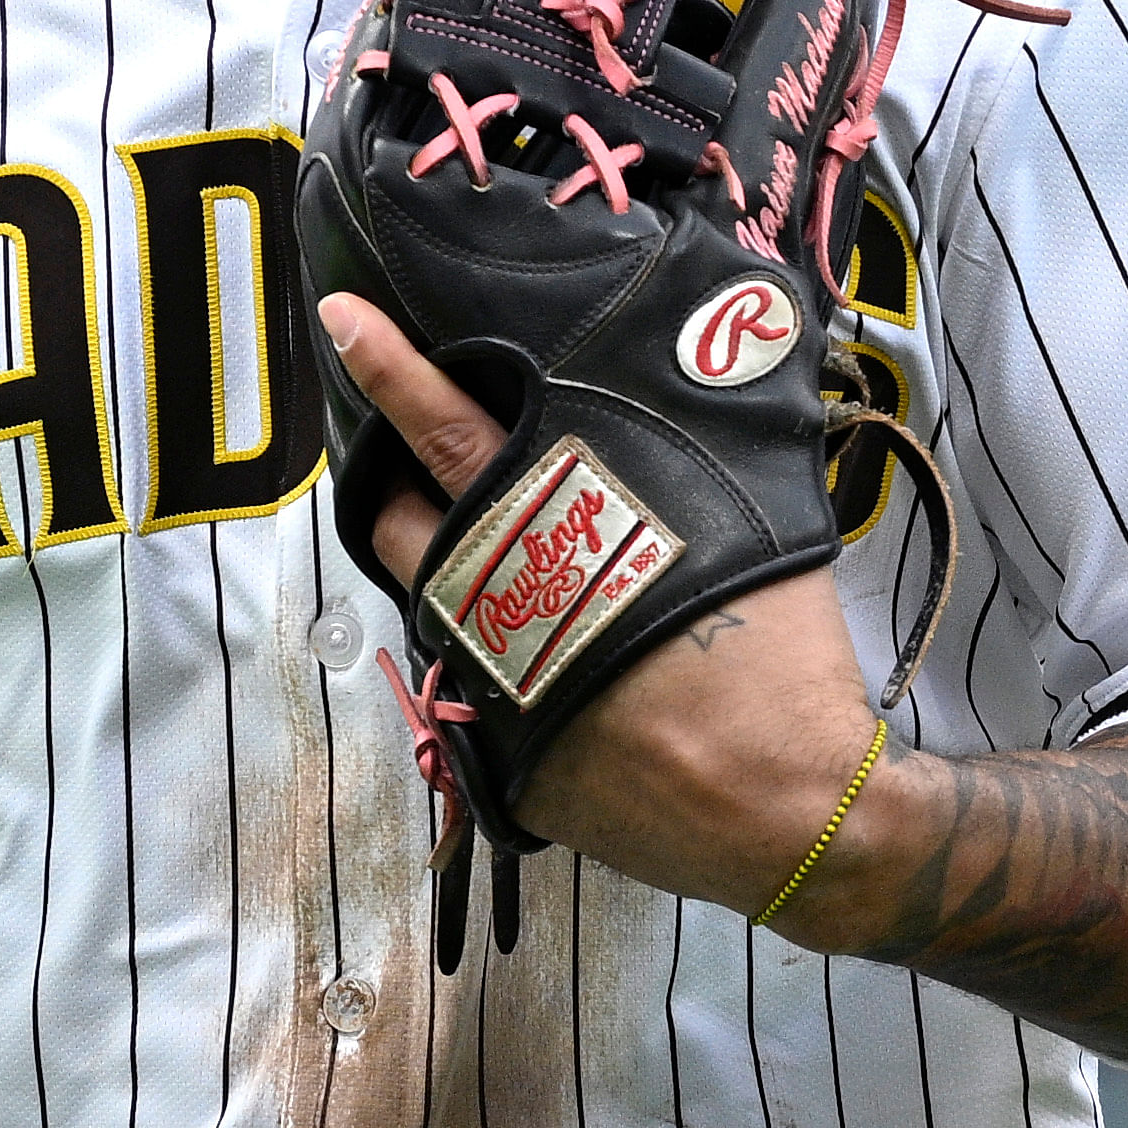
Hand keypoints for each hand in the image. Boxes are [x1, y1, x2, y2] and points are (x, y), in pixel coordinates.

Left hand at [315, 294, 901, 927]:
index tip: (340, 318)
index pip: (450, 431)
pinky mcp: (493, 753)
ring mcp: (485, 679)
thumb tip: (652, 440)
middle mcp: (499, 598)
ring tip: (483, 549)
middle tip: (396, 451)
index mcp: (561, 531)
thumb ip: (672, 483)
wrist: (787, 809)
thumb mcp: (739, 539)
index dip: (391, 369)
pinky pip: (472, 682)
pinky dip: (497, 655)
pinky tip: (548, 652)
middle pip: (403, 519)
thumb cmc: (782, 665)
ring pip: (428, 598)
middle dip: (390, 481)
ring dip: (445, 567)